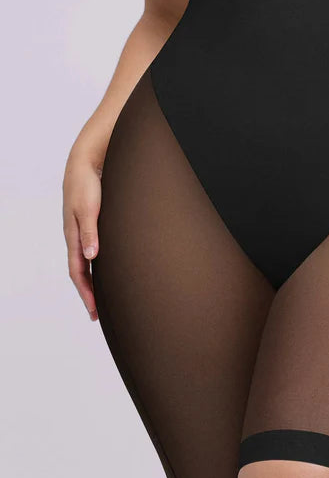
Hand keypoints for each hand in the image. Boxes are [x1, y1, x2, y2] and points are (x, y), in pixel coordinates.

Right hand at [62, 148, 101, 320]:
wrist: (86, 164)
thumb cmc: (87, 185)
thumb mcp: (89, 209)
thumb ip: (90, 232)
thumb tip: (91, 257)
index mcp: (73, 236)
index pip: (78, 272)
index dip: (86, 292)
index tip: (94, 310)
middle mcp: (77, 237)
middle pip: (81, 272)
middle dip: (88, 294)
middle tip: (97, 314)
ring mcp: (83, 232)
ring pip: (86, 264)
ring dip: (92, 282)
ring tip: (102, 298)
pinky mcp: (91, 225)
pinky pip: (92, 252)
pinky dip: (97, 266)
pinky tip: (106, 270)